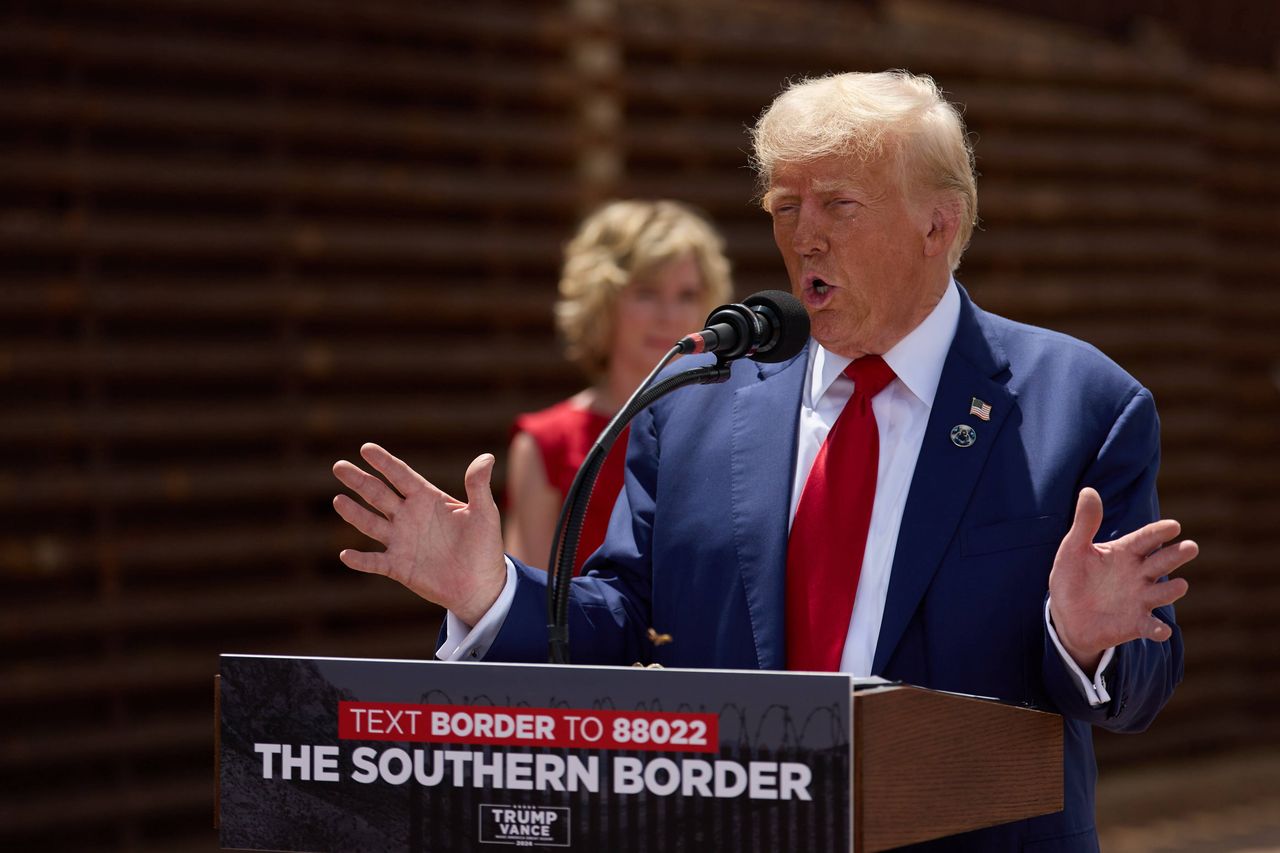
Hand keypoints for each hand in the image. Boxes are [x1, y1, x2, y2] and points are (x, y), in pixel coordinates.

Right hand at [332, 443, 506, 625]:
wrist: (481, 584)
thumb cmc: (484, 545)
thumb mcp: (484, 512)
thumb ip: (478, 486)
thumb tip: (488, 456)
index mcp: (427, 499)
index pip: (401, 476)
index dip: (384, 463)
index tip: (366, 448)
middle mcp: (409, 517)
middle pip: (378, 494)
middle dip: (359, 480)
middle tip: (339, 466)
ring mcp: (401, 541)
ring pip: (371, 524)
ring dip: (354, 513)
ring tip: (338, 500)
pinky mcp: (398, 567)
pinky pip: (374, 562)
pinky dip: (360, 560)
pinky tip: (346, 555)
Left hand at [1049, 487, 1197, 671]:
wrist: (1066, 615)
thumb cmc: (1072, 578)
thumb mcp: (1073, 549)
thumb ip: (1084, 523)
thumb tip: (1088, 490)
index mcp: (1125, 552)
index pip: (1145, 539)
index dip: (1158, 532)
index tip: (1173, 525)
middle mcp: (1139, 574)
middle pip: (1161, 562)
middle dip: (1176, 555)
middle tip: (1190, 547)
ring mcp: (1140, 599)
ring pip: (1162, 593)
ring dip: (1171, 590)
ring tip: (1180, 585)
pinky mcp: (1135, 624)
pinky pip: (1150, 626)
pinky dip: (1156, 629)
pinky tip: (1160, 630)